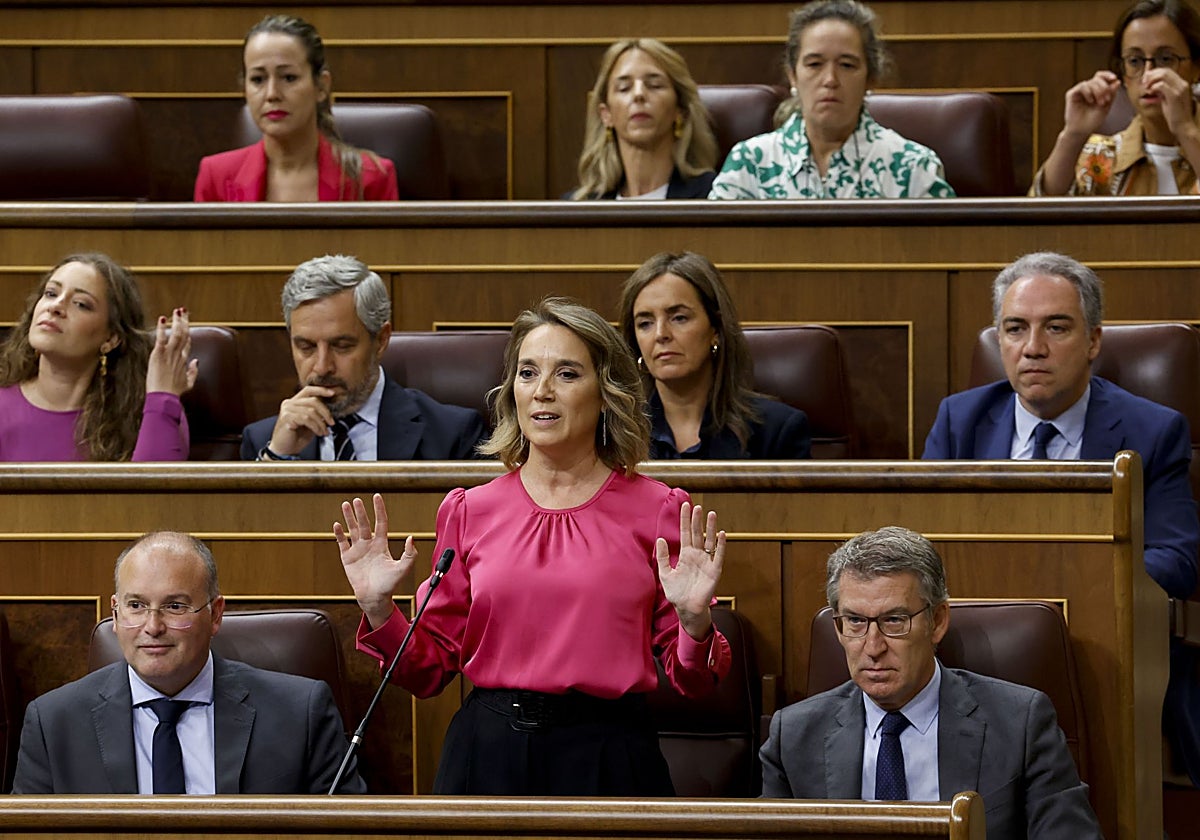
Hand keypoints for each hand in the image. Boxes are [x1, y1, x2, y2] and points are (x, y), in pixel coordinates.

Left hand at [145, 308, 198, 395]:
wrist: (164, 397)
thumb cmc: (174, 392)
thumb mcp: (188, 383)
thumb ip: (193, 371)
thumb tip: (196, 361)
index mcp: (184, 361)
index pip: (187, 343)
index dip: (187, 332)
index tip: (186, 324)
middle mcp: (179, 355)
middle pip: (184, 334)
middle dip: (184, 321)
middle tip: (183, 311)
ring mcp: (169, 354)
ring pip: (176, 333)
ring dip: (177, 321)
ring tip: (177, 311)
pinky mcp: (159, 354)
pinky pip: (161, 338)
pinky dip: (162, 328)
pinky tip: (162, 318)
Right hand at [268, 384, 338, 455]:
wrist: (285, 450)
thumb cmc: (297, 437)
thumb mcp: (311, 422)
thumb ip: (317, 413)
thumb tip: (330, 409)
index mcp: (295, 402)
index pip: (309, 390)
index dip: (321, 390)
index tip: (333, 393)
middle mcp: (289, 403)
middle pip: (313, 401)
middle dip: (326, 413)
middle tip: (332, 423)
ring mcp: (287, 409)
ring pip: (311, 411)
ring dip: (321, 423)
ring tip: (323, 432)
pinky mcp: (286, 417)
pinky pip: (306, 419)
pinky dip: (315, 426)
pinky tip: (317, 433)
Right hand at [334, 493, 416, 628]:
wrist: (375, 598)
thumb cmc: (389, 585)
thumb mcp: (403, 568)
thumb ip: (409, 554)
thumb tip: (411, 538)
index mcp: (381, 545)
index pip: (381, 522)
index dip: (379, 510)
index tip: (377, 497)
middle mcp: (369, 545)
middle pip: (364, 524)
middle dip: (361, 512)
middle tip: (357, 500)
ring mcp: (358, 550)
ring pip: (352, 530)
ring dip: (349, 518)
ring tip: (346, 505)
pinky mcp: (347, 558)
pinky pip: (342, 543)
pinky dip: (339, 534)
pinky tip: (337, 525)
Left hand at [656, 501, 724, 640]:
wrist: (687, 609)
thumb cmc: (677, 593)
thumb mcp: (665, 574)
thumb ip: (663, 557)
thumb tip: (660, 539)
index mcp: (685, 555)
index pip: (685, 533)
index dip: (685, 520)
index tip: (686, 506)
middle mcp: (697, 556)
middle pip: (697, 534)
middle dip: (697, 520)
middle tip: (698, 506)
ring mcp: (706, 562)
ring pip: (708, 541)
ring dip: (710, 528)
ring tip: (711, 514)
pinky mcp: (714, 571)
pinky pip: (718, 555)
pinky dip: (720, 545)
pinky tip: (721, 534)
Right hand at [1062, 70, 1119, 138]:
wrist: (1082, 130)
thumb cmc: (1093, 120)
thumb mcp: (1106, 106)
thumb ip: (1111, 94)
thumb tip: (1117, 81)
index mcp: (1096, 90)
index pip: (1102, 76)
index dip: (1108, 75)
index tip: (1114, 78)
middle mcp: (1088, 89)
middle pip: (1098, 78)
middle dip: (1104, 88)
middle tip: (1106, 100)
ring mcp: (1079, 91)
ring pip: (1090, 82)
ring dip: (1098, 91)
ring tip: (1099, 103)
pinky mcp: (1071, 94)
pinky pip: (1082, 86)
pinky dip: (1088, 92)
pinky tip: (1090, 101)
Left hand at [1143, 67, 1196, 138]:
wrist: (1182, 126)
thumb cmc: (1175, 115)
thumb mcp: (1167, 100)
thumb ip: (1162, 91)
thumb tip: (1151, 86)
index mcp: (1181, 84)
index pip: (1167, 71)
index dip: (1154, 73)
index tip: (1145, 80)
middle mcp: (1182, 84)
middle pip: (1164, 70)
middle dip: (1151, 75)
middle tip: (1143, 84)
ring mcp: (1179, 89)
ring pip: (1163, 75)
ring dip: (1151, 80)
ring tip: (1146, 89)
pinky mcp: (1175, 96)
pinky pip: (1161, 85)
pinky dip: (1153, 88)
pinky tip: (1150, 94)